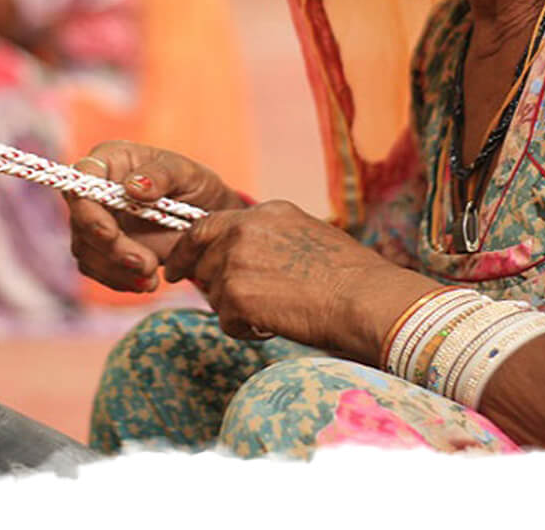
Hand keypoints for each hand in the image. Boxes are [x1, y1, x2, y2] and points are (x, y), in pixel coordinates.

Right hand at [65, 141, 245, 292]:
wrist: (206, 218)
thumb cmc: (194, 185)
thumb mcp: (187, 173)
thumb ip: (161, 175)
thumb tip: (134, 186)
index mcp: (109, 160)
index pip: (80, 179)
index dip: (87, 208)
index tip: (111, 233)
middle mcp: (95, 190)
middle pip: (81, 221)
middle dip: (110, 249)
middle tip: (147, 264)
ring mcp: (96, 220)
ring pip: (86, 250)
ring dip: (116, 270)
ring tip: (152, 277)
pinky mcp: (102, 249)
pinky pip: (97, 269)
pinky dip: (120, 280)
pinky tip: (146, 282)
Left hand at [164, 200, 407, 348]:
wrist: (365, 299)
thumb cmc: (352, 277)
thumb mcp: (308, 237)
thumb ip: (271, 240)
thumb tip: (249, 258)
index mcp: (266, 212)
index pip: (208, 226)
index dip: (188, 250)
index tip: (179, 268)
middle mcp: (245, 230)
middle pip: (204, 261)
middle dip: (214, 285)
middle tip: (233, 304)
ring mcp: (236, 261)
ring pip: (214, 292)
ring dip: (236, 309)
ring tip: (275, 312)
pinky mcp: (236, 295)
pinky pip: (226, 320)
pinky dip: (246, 330)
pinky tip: (274, 326)